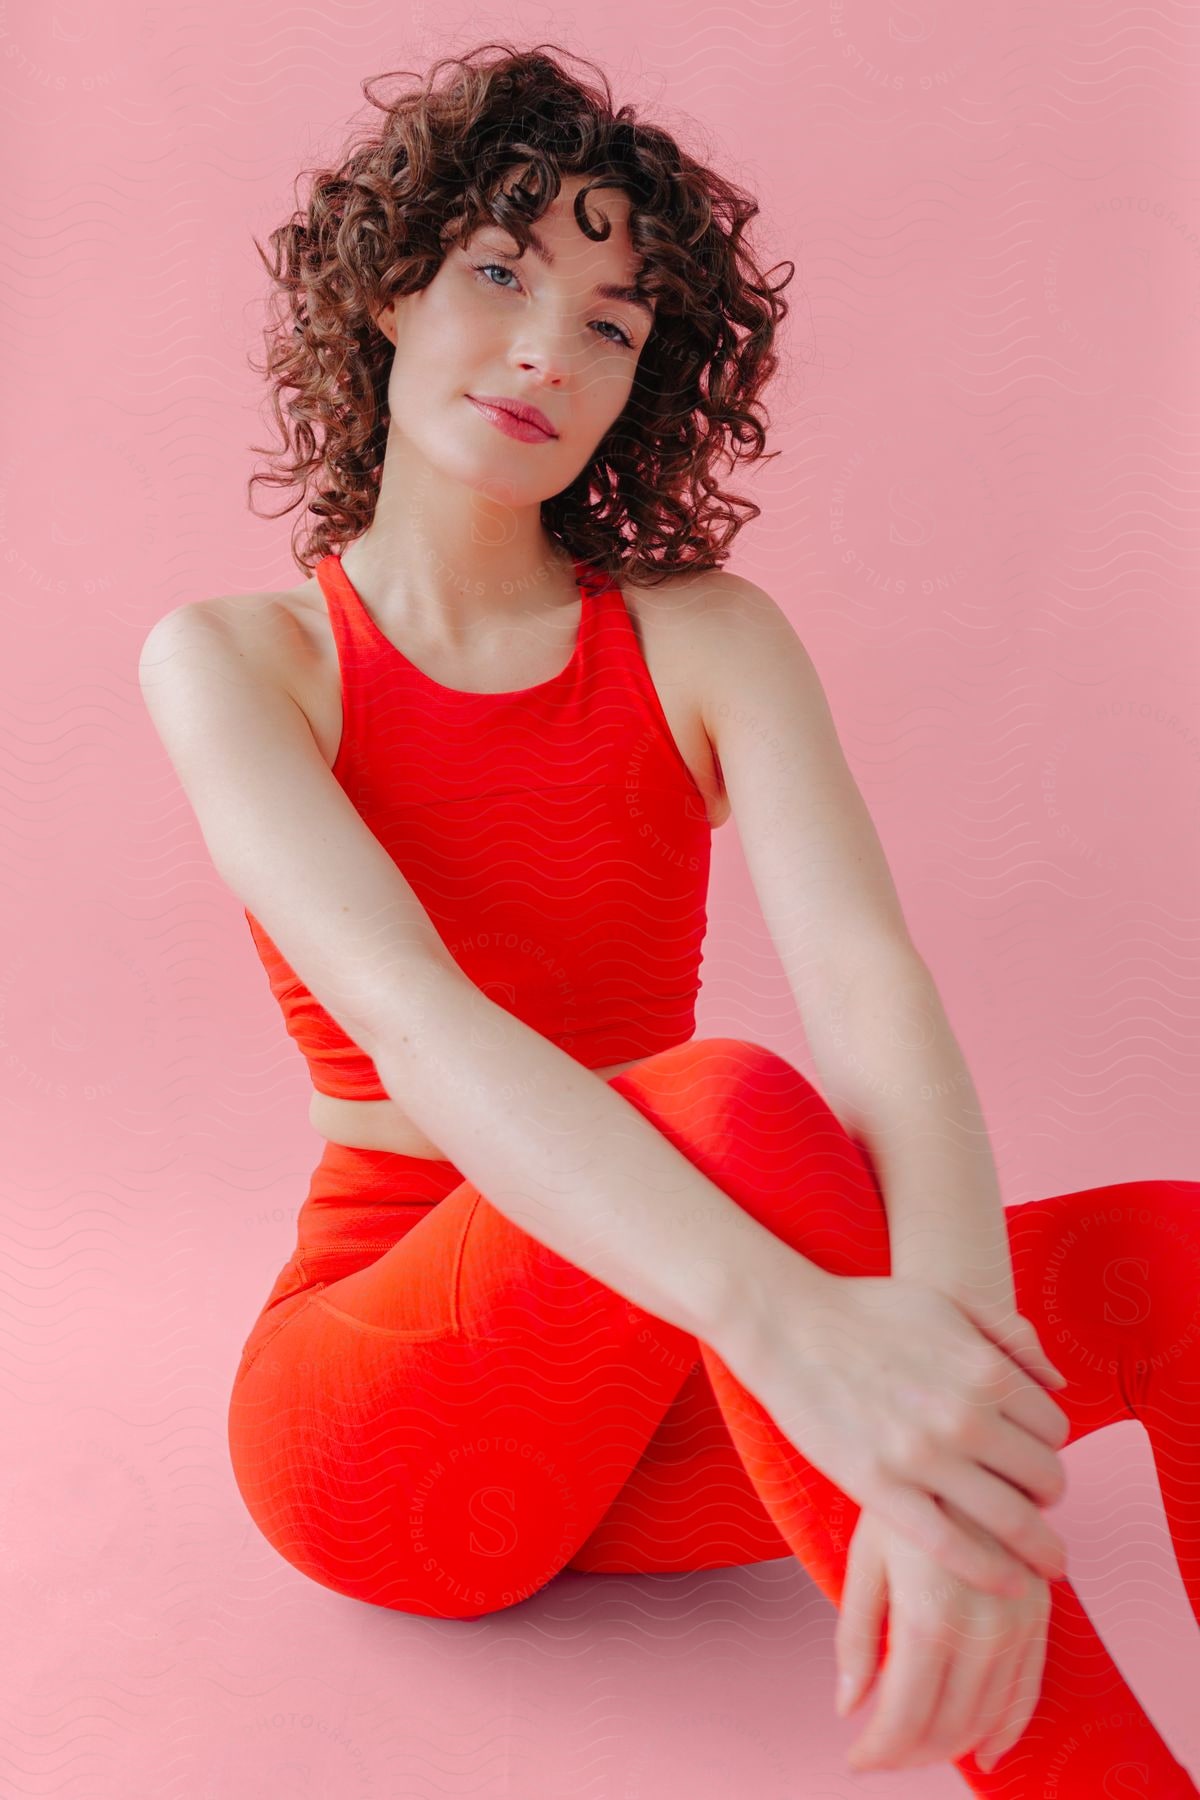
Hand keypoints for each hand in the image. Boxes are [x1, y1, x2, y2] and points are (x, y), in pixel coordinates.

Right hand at [736, 1270, 1070, 1593]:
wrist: (789, 1325)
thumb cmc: (867, 1311)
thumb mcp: (947, 1301)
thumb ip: (1009, 1333)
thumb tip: (1057, 1383)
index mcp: (984, 1369)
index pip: (1054, 1429)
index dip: (1050, 1449)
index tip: (1034, 1459)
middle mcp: (963, 1415)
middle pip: (1043, 1477)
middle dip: (1049, 1497)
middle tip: (1038, 1506)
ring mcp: (922, 1456)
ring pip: (1011, 1520)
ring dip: (1038, 1546)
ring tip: (1044, 1562)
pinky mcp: (881, 1489)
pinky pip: (952, 1546)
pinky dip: (991, 1573)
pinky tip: (1009, 1584)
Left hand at [834, 1503, 1051, 1773]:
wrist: (965, 1441)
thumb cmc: (901, 1493)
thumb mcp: (864, 1558)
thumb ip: (857, 1637)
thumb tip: (848, 1706)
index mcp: (929, 1615)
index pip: (905, 1716)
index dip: (879, 1750)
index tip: (856, 1759)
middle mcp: (981, 1627)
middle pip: (948, 1724)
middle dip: (911, 1751)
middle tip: (882, 1753)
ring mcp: (1018, 1623)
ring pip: (988, 1714)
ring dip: (953, 1743)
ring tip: (919, 1746)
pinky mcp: (1041, 1612)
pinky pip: (1030, 1687)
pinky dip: (1008, 1725)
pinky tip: (988, 1748)